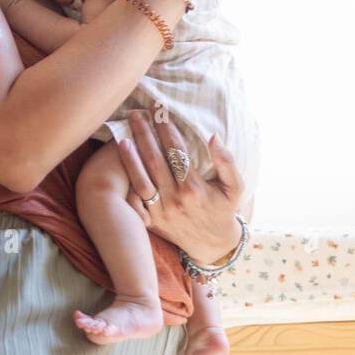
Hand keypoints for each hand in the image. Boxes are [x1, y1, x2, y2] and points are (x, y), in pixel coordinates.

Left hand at [116, 108, 243, 264]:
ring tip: (123, 134)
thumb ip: (227, 161)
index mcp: (195, 188)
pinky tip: (118, 166)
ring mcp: (161, 212)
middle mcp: (175, 200)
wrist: (212, 245)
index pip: (176, 151)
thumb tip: (214, 136)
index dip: (166, 128)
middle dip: (144, 134)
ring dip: (130, 155)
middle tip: (136, 113)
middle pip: (155, 160)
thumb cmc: (224, 209)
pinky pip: (134, 200)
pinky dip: (125, 182)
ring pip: (140, 179)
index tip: (160, 110)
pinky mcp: (151, 221)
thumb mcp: (236, 187)